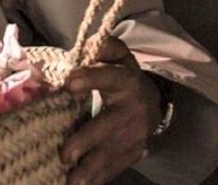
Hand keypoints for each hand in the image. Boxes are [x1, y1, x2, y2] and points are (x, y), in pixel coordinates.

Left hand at [61, 36, 162, 184]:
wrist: (152, 102)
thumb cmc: (121, 75)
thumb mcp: (117, 56)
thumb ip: (104, 48)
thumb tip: (87, 45)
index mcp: (125, 79)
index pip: (110, 76)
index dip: (92, 78)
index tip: (69, 83)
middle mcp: (132, 109)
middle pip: (109, 124)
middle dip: (87, 139)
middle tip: (65, 153)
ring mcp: (135, 135)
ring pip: (112, 153)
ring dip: (91, 169)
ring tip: (72, 181)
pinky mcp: (134, 153)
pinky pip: (115, 168)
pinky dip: (98, 178)